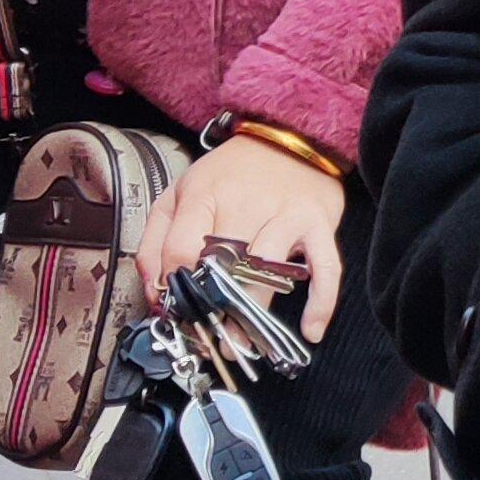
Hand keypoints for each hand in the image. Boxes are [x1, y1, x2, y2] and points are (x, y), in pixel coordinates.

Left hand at [138, 136, 349, 341]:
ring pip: (266, 274)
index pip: (180, 250)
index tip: (177, 307)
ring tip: (242, 341)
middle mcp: (246, 202)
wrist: (288, 137)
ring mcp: (286, 213)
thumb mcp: (179, 193)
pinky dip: (321, 301)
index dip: (175, 285)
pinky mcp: (319, 223)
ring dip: (253, 315)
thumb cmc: (230, 174)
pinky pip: (325, 267)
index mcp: (205, 194)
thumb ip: (155, 241)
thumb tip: (155, 292)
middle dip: (213, 309)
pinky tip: (310, 329)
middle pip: (223, 268)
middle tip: (207, 337)